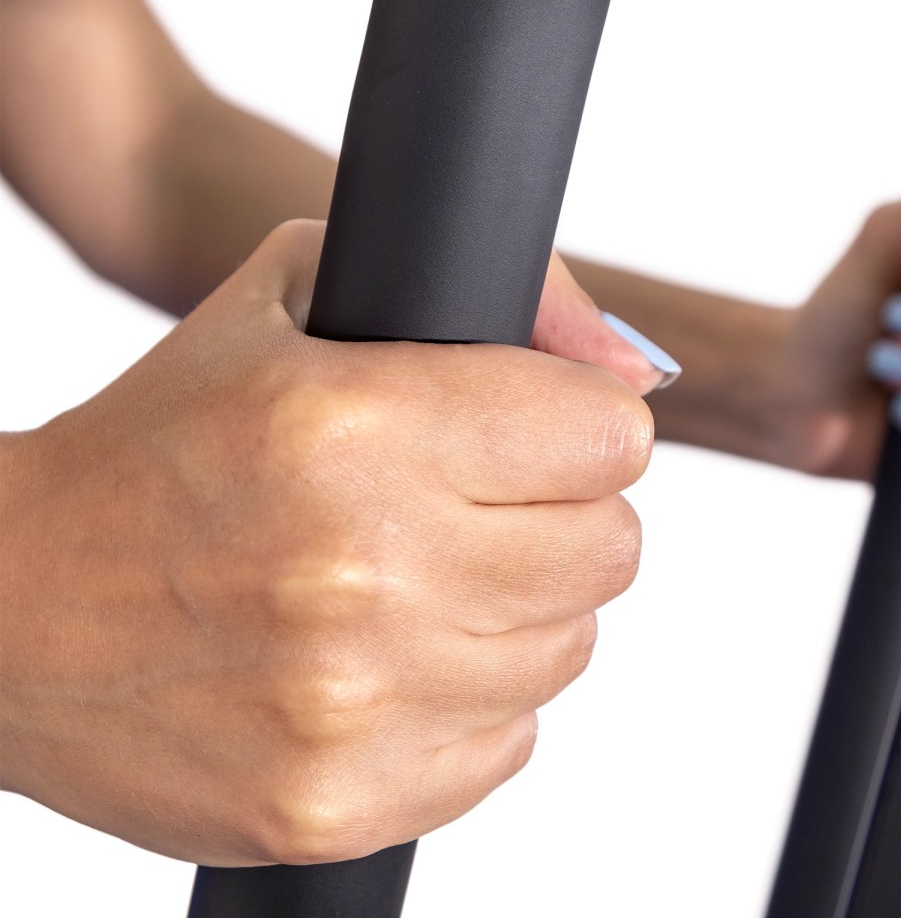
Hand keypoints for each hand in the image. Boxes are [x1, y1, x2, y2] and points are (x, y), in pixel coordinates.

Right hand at [0, 221, 660, 866]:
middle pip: (610, 546)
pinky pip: (509, 744)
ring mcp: (353, 702)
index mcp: (356, 422)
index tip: (545, 434)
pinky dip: (472, 699)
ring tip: (424, 579)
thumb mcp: (303, 300)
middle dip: (563, 515)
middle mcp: (362, 565)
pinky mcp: (338, 802)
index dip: (587, 427)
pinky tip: (393, 659)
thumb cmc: (160, 440)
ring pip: (569, 647)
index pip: (609, 435)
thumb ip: (502, 299)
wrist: (9, 611)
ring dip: (519, 608)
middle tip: (484, 506)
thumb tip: (637, 366)